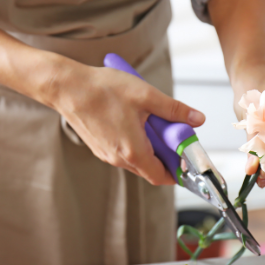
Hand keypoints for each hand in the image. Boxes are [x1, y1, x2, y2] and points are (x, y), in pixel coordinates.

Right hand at [49, 62, 205, 185]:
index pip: (160, 176)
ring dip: (149, 148)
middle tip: (173, 136)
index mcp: (132, 150)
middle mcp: (118, 158)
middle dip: (165, 157)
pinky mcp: (98, 146)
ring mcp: (106, 153)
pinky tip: (135, 121)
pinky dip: (134, 143)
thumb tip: (196, 119)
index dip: (177, 172)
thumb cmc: (102, 90)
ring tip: (153, 124)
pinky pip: (122, 152)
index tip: (186, 160)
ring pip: (136, 160)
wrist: (68, 88)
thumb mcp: (146, 95)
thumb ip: (174, 110)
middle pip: (149, 169)